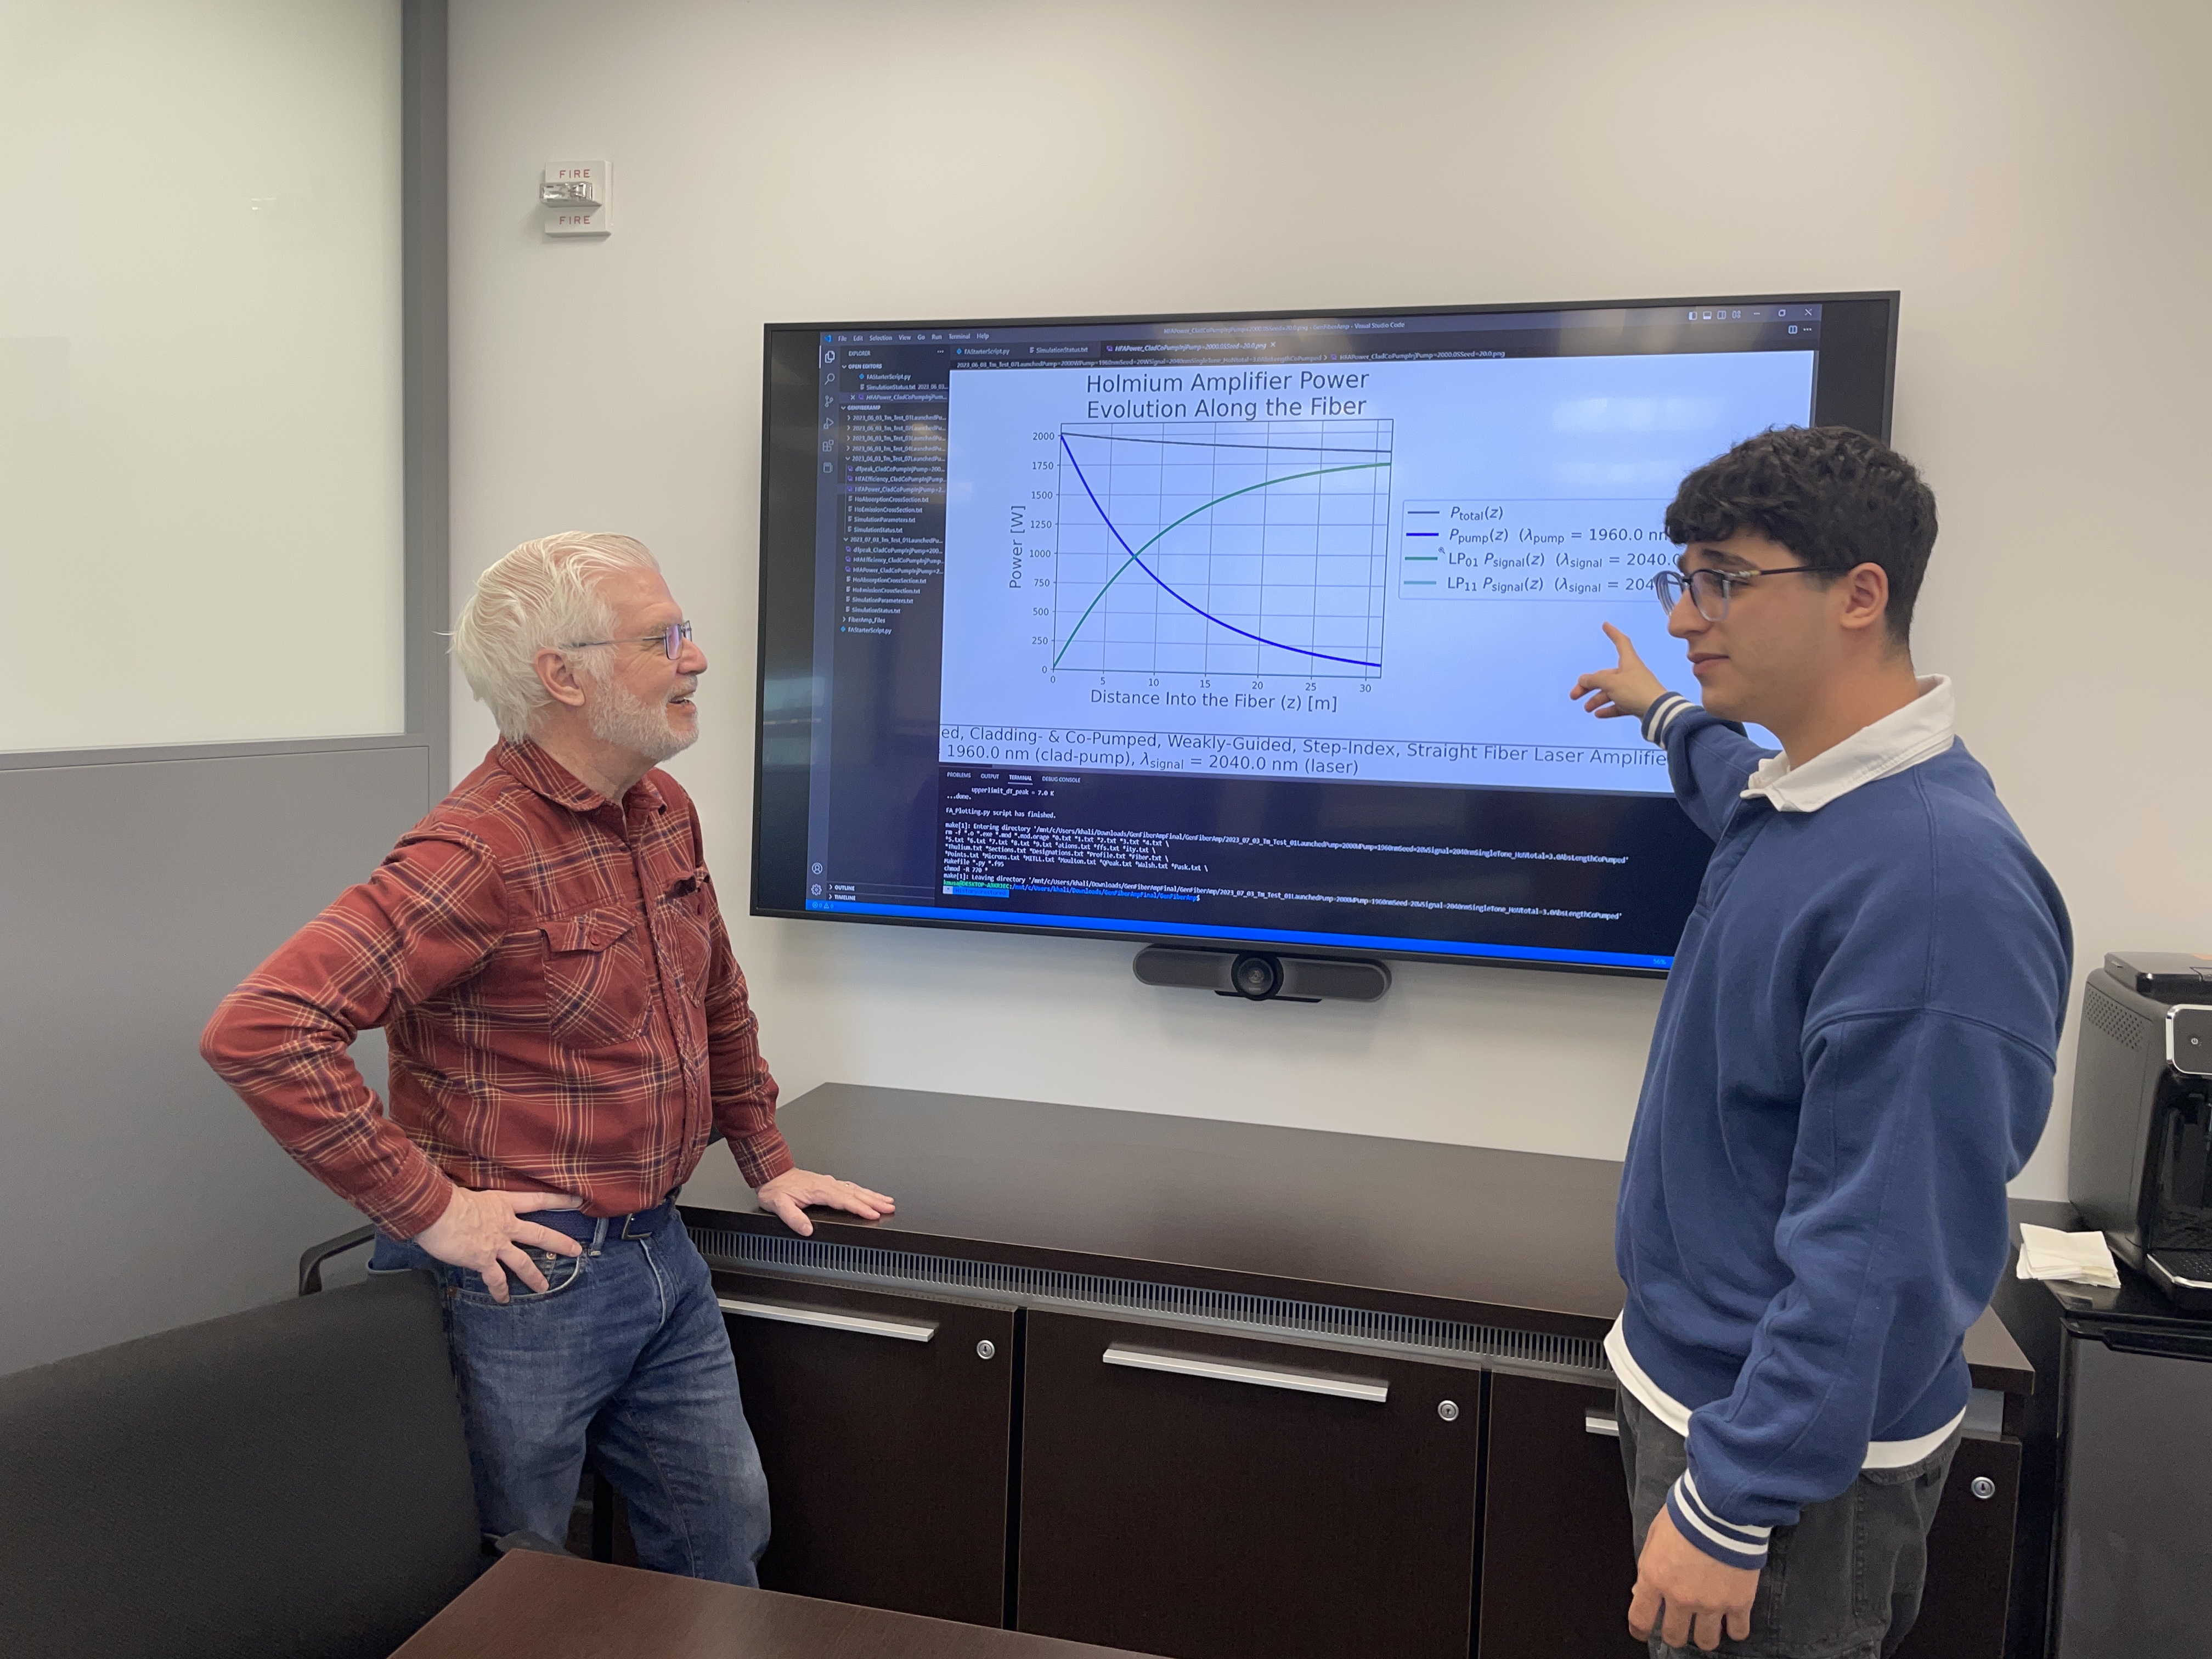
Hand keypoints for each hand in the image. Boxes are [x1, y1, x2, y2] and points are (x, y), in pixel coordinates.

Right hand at [414, 1186, 584, 1303]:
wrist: (435, 1211)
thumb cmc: (445, 1198)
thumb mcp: (467, 1193)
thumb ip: (475, 1203)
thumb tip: (465, 1204)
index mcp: (502, 1203)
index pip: (537, 1200)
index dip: (558, 1199)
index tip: (577, 1200)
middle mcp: (505, 1224)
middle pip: (539, 1234)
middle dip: (560, 1243)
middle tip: (576, 1250)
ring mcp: (496, 1244)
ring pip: (523, 1262)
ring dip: (534, 1276)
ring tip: (543, 1287)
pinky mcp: (483, 1260)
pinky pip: (496, 1279)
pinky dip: (500, 1290)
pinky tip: (503, 1299)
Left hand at [755, 1167, 895, 1236]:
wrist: (771, 1172)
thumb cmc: (775, 1189)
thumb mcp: (779, 1205)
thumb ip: (793, 1218)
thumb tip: (807, 1229)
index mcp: (819, 1190)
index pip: (845, 1200)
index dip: (860, 1208)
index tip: (873, 1214)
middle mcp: (827, 1184)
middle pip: (855, 1193)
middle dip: (874, 1201)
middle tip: (889, 1207)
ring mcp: (828, 1182)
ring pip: (855, 1189)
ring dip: (872, 1195)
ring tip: (887, 1201)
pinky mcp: (827, 1183)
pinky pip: (850, 1186)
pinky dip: (862, 1191)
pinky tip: (868, 1194)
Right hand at [1569, 623, 1669, 721]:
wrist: (1657, 711)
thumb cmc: (1637, 691)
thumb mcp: (1611, 683)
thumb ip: (1595, 680)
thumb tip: (1583, 679)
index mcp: (1629, 662)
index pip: (1621, 642)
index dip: (1613, 633)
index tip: (1606, 625)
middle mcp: (1631, 673)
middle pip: (1606, 676)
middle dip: (1589, 685)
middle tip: (1575, 694)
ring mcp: (1634, 689)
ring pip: (1611, 692)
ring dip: (1597, 699)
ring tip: (1587, 708)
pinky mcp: (1636, 703)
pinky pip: (1619, 705)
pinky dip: (1608, 708)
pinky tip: (1598, 714)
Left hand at [1628, 1506, 1758, 1651]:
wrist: (1721, 1507)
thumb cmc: (1686, 1514)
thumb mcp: (1655, 1535)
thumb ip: (1648, 1566)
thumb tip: (1640, 1590)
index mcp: (1655, 1579)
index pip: (1640, 1618)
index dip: (1640, 1629)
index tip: (1642, 1631)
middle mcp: (1680, 1597)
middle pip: (1674, 1636)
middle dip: (1675, 1633)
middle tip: (1680, 1626)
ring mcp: (1711, 1603)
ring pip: (1706, 1641)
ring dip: (1704, 1636)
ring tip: (1707, 1625)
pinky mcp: (1738, 1602)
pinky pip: (1738, 1631)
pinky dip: (1734, 1629)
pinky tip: (1732, 1621)